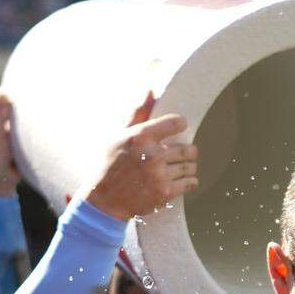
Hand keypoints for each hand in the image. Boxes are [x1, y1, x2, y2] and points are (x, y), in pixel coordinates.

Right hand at [85, 92, 198, 220]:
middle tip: (182, 153)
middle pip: (187, 148)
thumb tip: (151, 90)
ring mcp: (159, 175)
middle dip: (187, 151)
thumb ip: (138, 114)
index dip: (180, 125)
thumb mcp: (119, 136)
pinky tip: (182, 180)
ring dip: (188, 167)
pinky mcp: (164, 193)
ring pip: (190, 166)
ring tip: (180, 167)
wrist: (104, 202)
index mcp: (141, 137)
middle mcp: (152, 154)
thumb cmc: (110, 166)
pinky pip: (190, 183)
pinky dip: (190, 181)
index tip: (178, 129)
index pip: (176, 123)